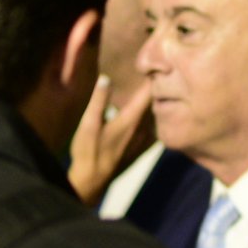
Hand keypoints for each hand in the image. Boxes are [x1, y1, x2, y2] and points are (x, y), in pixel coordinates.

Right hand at [68, 75, 154, 205]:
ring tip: (160, 92)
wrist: (93, 181)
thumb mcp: (88, 123)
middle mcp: (143, 130)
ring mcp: (145, 141)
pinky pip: (156, 130)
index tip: (155, 66)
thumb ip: (99, 100)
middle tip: (159, 75)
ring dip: (158, 105)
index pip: (148, 94)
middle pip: (156, 104)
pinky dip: (156, 120)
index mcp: (131, 120)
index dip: (153, 79)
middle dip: (158, 89)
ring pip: (157, 118)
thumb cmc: (88, 151)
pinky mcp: (143, 150)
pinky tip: (153, 116)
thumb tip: (106, 78)